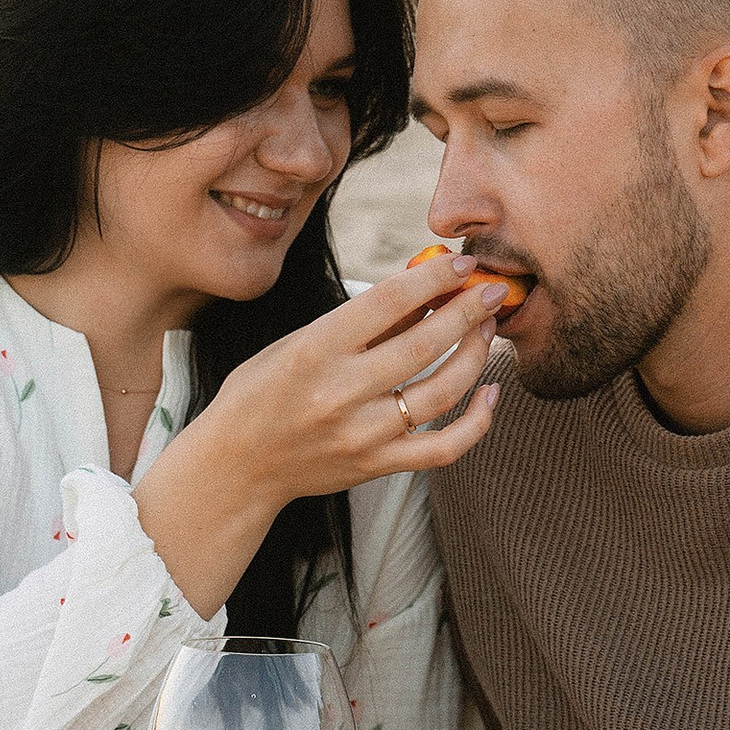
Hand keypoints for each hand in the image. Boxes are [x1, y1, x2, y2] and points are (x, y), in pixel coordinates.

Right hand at [134, 252, 511, 618]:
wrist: (236, 466)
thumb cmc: (262, 393)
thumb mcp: (296, 343)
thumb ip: (358, 323)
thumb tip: (423, 290)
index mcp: (314, 350)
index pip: (389, 301)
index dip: (434, 277)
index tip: (461, 263)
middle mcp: (339, 392)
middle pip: (425, 344)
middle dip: (469, 310)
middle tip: (494, 290)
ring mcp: (361, 434)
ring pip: (442, 392)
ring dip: (476, 355)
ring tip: (489, 330)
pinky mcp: (377, 466)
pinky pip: (444, 448)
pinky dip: (477, 422)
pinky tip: (491, 394)